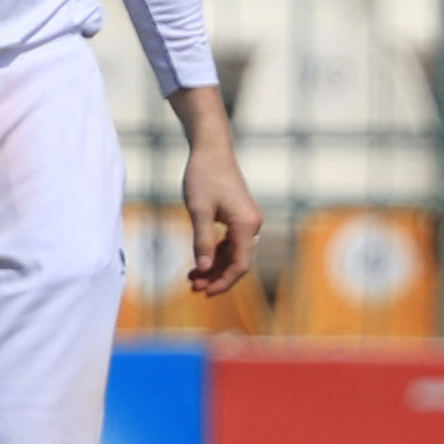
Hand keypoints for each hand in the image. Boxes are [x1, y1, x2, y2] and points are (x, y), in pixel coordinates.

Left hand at [171, 88, 261, 296]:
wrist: (211, 150)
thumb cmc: (203, 177)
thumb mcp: (198, 211)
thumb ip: (201, 240)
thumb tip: (202, 269)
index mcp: (246, 225)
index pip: (240, 264)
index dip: (223, 281)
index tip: (204, 292)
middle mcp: (252, 225)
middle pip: (237, 261)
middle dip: (216, 277)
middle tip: (192, 288)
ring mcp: (247, 221)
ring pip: (232, 253)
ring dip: (213, 266)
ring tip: (191, 279)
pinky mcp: (239, 217)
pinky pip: (229, 242)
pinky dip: (214, 253)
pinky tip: (198, 262)